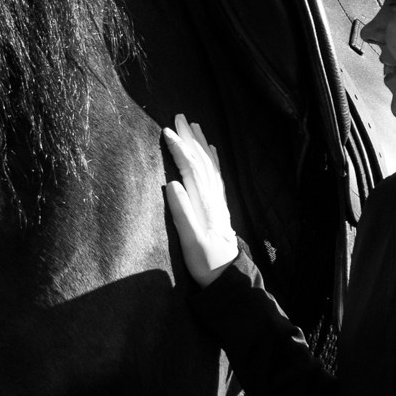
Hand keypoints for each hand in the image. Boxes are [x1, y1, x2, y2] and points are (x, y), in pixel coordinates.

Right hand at [162, 115, 238, 283]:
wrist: (228, 278)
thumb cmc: (207, 264)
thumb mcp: (192, 243)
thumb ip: (183, 213)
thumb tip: (172, 184)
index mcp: (205, 204)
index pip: (190, 169)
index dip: (179, 149)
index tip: (167, 131)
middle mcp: (214, 199)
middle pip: (202, 162)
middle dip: (190, 138)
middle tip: (180, 117)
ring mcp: (218, 202)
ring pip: (210, 166)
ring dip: (201, 145)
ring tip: (194, 126)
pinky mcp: (220, 208)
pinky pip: (216, 177)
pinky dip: (213, 160)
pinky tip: (211, 151)